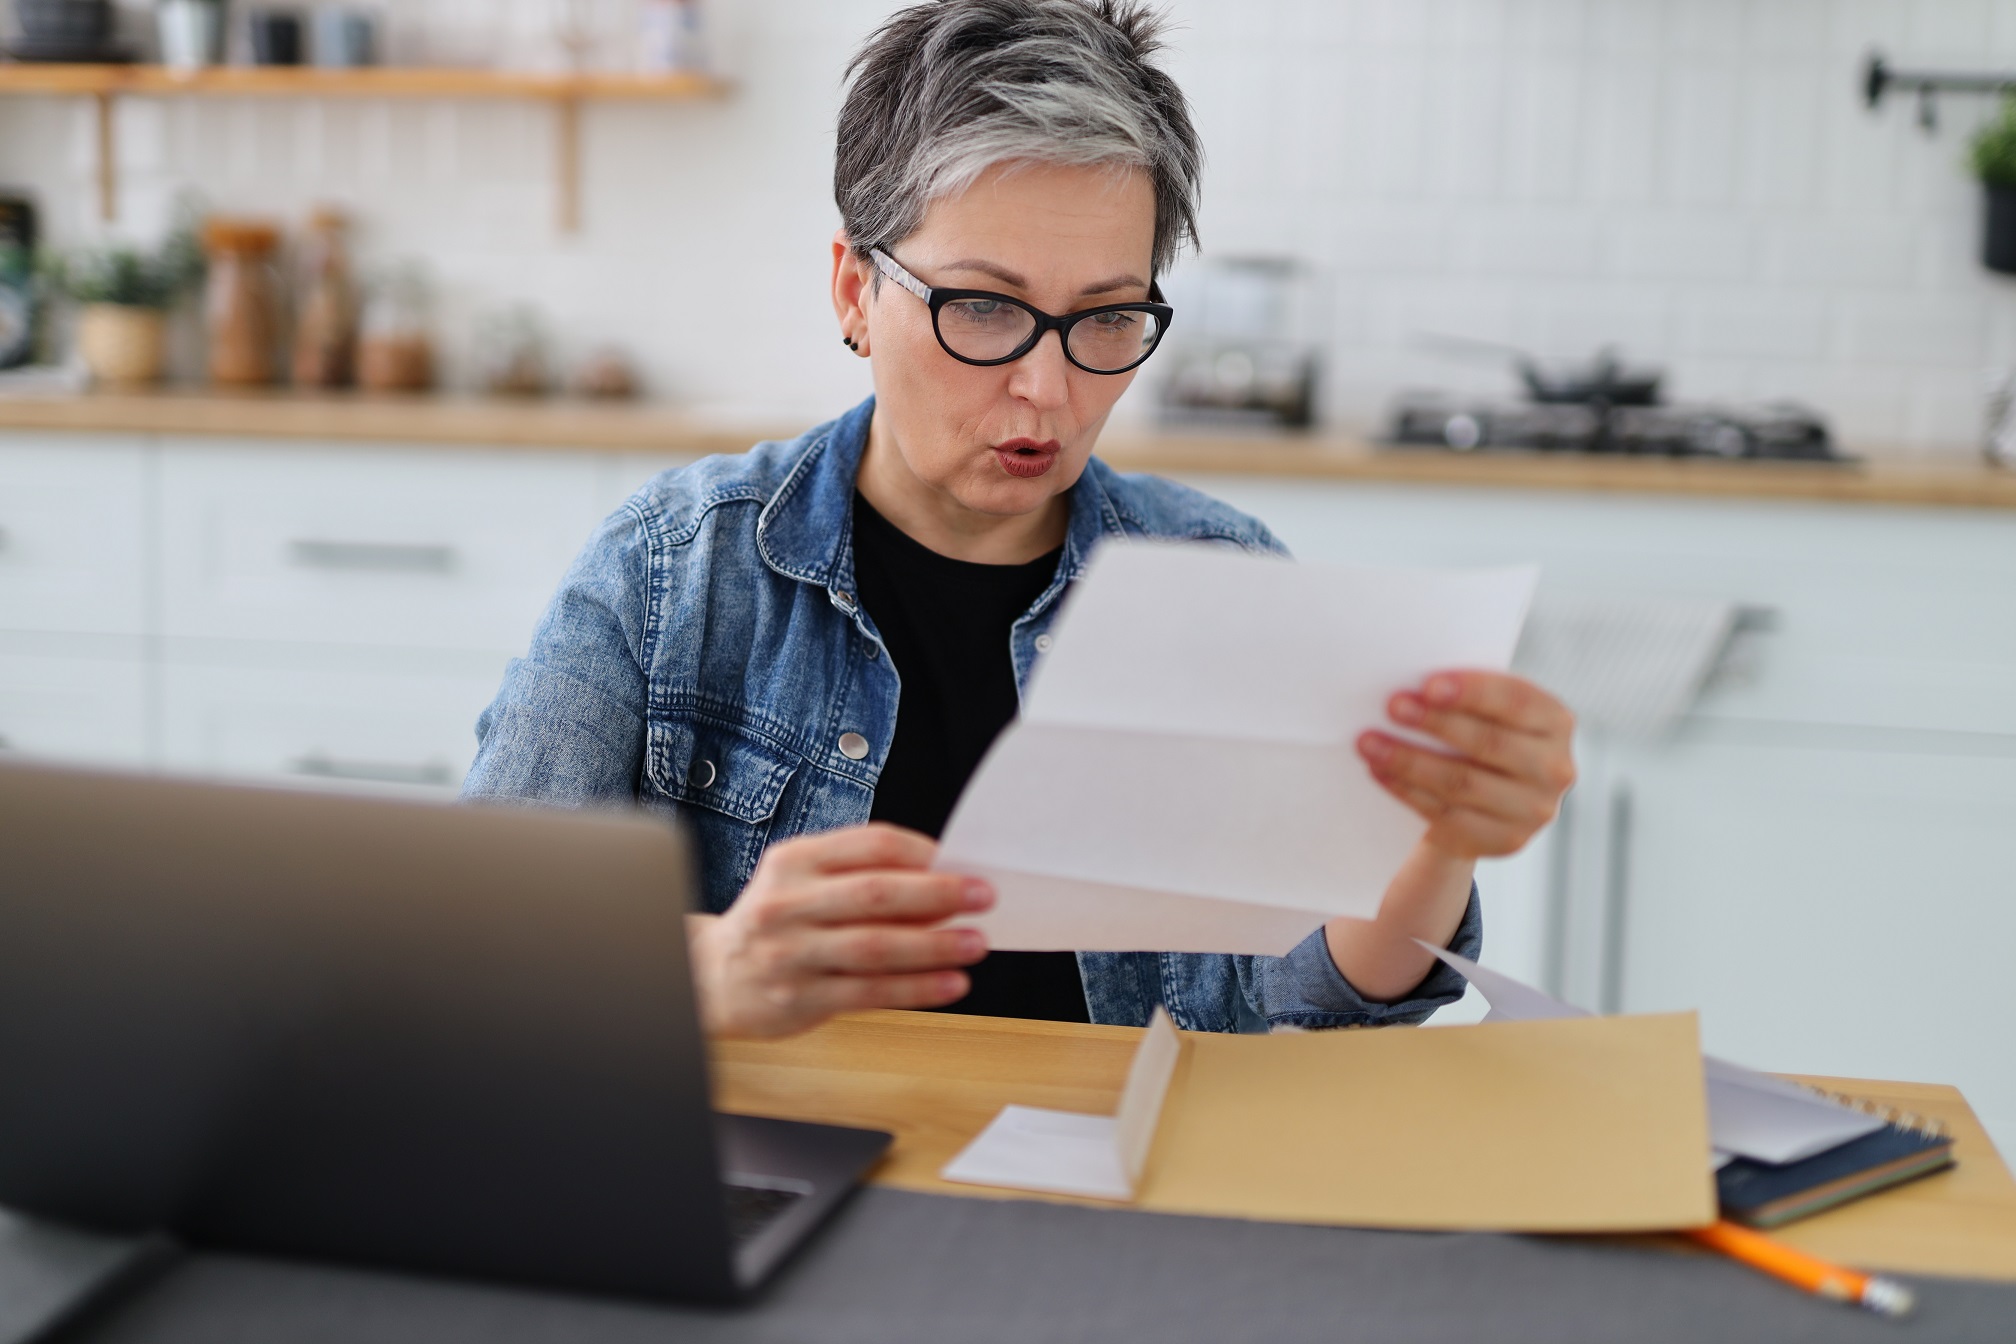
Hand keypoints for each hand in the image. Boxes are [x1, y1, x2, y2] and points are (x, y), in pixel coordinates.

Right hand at [686, 822, 992, 1038]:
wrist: (712, 975)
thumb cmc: (777, 922)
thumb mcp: (802, 880)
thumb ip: (859, 873)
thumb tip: (941, 879)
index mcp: (794, 861)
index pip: (870, 844)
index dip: (921, 852)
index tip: (960, 861)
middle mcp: (788, 904)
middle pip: (875, 895)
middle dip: (938, 894)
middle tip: (982, 896)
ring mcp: (792, 954)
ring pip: (875, 947)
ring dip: (934, 946)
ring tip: (975, 943)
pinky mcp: (801, 998)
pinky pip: (870, 992)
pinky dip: (916, 988)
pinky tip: (949, 983)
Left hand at [1355, 671, 1576, 860]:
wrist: (1486, 805)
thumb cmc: (1480, 738)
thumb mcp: (1489, 714)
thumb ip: (1468, 698)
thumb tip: (1411, 683)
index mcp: (1557, 723)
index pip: (1517, 701)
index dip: (1472, 692)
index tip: (1427, 685)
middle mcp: (1556, 769)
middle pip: (1488, 743)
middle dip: (1435, 723)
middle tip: (1392, 706)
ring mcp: (1533, 811)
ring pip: (1462, 782)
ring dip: (1408, 760)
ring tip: (1369, 742)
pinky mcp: (1504, 841)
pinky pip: (1447, 814)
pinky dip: (1406, 790)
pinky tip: (1379, 772)